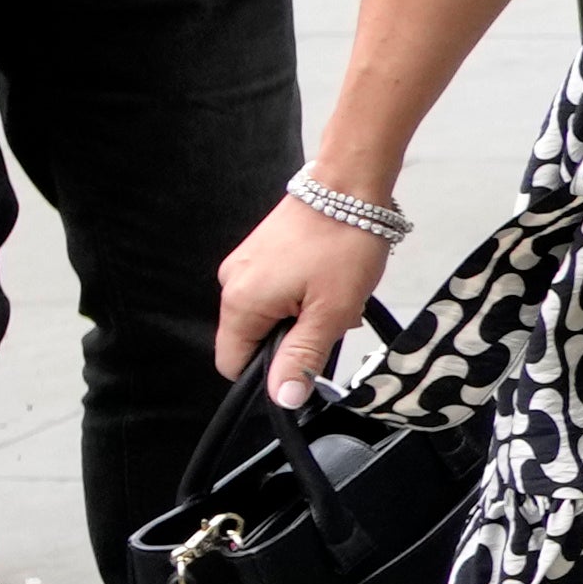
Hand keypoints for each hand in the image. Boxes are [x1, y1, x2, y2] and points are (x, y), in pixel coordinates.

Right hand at [211, 188, 394, 407]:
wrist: (350, 184)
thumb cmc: (343, 242)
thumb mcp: (330, 311)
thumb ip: (302, 358)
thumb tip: (283, 399)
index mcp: (240, 302)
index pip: (233, 364)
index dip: (268, 374)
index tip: (304, 360)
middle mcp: (232, 283)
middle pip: (254, 340)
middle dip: (294, 340)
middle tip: (332, 319)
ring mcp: (245, 266)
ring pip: (270, 316)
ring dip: (304, 317)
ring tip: (336, 295)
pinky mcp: (260, 253)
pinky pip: (275, 292)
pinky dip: (303, 296)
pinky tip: (330, 281)